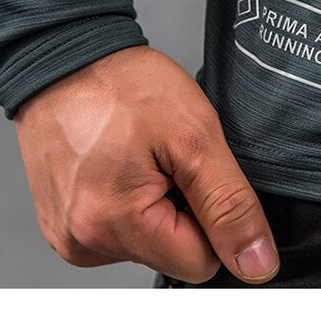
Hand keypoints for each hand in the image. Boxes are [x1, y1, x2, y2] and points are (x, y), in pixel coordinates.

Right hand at [13, 45, 279, 283]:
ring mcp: (68, 235)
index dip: (213, 217)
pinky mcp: (64, 223)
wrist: (64, 58)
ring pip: (150, 242)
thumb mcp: (195, 138)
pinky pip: (121, 229)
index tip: (195, 174)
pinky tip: (124, 163)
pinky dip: (132, 200)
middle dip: (184, 208)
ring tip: (142, 156)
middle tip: (167, 158)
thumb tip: (256, 264)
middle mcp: (83, 243)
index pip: (202, 263)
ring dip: (159, 203)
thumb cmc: (121, 86)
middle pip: (174, 254)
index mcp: (113, 226)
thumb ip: (230, 206)